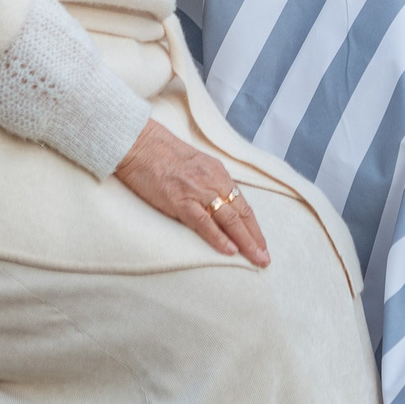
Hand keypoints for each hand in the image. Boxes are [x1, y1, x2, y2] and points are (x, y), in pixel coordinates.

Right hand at [114, 120, 269, 265]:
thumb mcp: (196, 165)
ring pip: (229, 220)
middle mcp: (213, 181)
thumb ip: (209, 183)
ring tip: (256, 259)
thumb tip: (219, 203)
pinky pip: (204, 222)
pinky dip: (218, 238)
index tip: (262, 243)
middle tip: (265, 259)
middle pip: (241, 214)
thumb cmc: (163, 155)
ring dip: (245, 242)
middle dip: (255, 238)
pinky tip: (229, 250)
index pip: (242, 204)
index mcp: (218, 173)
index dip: (254, 226)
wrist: (140, 144)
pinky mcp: (180, 201)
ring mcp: (198, 191)